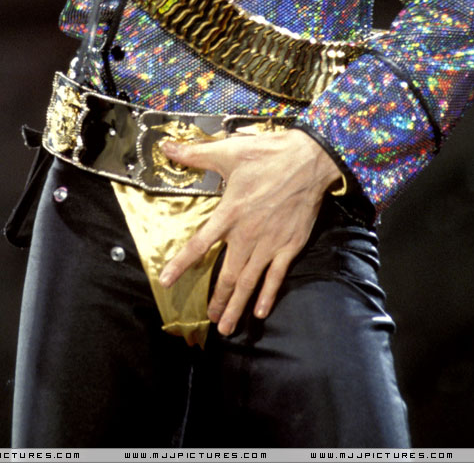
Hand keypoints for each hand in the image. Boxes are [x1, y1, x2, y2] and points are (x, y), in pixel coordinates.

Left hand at [157, 128, 342, 334]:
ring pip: (250, 281)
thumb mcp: (228, 150)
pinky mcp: (290, 245)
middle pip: (228, 274)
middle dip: (218, 299)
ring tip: (226, 326)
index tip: (166, 281)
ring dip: (237, 305)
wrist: (308, 160)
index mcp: (229, 213)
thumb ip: (195, 154)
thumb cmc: (267, 153)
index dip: (182, 264)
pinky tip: (260, 311)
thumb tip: (165, 146)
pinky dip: (268, 295)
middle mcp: (247, 234)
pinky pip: (276, 276)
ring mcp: (270, 243)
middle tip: (208, 319)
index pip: (200, 244)